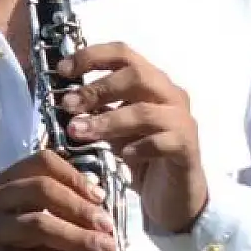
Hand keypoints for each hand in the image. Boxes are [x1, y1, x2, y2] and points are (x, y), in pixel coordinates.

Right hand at [0, 150, 117, 250]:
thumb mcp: (11, 228)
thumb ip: (45, 217)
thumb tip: (98, 216)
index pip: (40, 163)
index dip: (74, 177)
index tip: (99, 198)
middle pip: (41, 190)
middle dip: (81, 207)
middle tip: (108, 228)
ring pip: (39, 226)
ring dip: (79, 239)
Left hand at [55, 43, 207, 235]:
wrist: (173, 197)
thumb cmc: (141, 157)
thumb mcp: (113, 130)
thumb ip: (96, 112)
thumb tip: (63, 100)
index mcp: (151, 81)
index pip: (123, 54)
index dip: (91, 56)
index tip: (62, 70)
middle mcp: (170, 94)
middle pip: (136, 75)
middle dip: (98, 88)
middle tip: (68, 105)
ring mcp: (182, 120)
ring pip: (145, 111)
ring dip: (108, 120)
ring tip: (79, 132)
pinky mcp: (188, 147)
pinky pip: (164, 141)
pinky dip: (140, 146)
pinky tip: (123, 156)